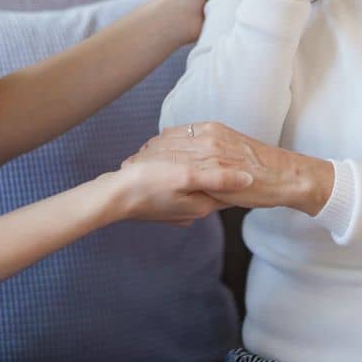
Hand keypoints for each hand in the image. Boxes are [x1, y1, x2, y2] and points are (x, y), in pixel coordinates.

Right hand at [112, 150, 252, 225]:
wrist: (112, 196)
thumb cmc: (147, 184)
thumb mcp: (186, 177)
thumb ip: (218, 178)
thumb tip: (249, 179)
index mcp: (201, 205)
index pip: (231, 192)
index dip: (240, 176)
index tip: (248, 160)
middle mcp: (191, 210)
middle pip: (216, 188)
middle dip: (223, 171)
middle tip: (232, 151)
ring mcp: (176, 207)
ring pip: (199, 184)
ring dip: (203, 169)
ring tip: (207, 154)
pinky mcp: (163, 199)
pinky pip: (183, 184)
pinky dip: (186, 170)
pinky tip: (179, 159)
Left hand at [126, 123, 334, 215]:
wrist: (283, 177)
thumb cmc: (256, 174)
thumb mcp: (226, 160)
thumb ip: (206, 161)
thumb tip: (187, 168)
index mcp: (209, 131)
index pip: (171, 136)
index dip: (152, 149)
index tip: (138, 159)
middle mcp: (207, 134)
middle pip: (166, 143)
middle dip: (145, 156)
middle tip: (126, 168)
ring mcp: (211, 148)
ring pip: (171, 153)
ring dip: (150, 164)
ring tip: (132, 176)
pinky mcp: (216, 165)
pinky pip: (186, 168)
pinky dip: (166, 174)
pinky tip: (153, 183)